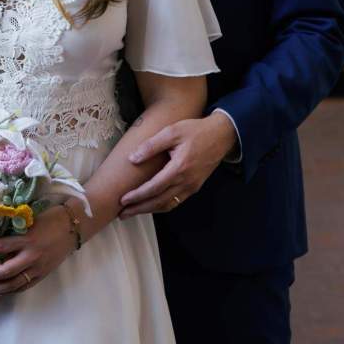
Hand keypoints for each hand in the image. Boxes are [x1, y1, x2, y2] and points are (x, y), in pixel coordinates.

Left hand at [0, 206, 75, 297]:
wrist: (73, 227)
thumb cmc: (50, 218)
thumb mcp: (30, 220)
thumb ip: (14, 230)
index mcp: (28, 238)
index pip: (2, 245)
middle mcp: (32, 255)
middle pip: (6, 270)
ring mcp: (38, 267)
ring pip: (14, 283)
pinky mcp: (43, 274)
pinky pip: (24, 286)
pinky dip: (10, 290)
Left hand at [119, 112, 237, 217]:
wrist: (221, 135)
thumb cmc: (195, 130)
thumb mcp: (172, 131)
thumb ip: (151, 145)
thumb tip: (133, 158)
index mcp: (179, 168)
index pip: (154, 187)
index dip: (137, 196)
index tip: (122, 200)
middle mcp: (186, 181)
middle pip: (159, 201)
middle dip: (139, 208)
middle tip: (122, 213)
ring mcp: (192, 186)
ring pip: (168, 204)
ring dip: (149, 210)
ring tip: (133, 211)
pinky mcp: (194, 187)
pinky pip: (176, 201)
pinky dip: (162, 206)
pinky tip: (152, 205)